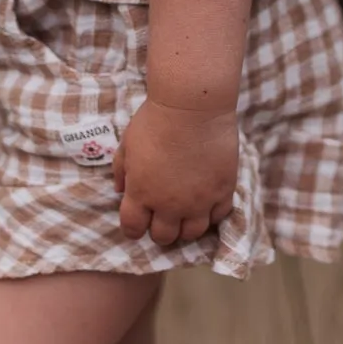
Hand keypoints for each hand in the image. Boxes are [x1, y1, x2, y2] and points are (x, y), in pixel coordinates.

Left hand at [112, 97, 238, 246]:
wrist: (192, 106)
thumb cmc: (155, 120)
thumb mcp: (127, 143)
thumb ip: (121, 170)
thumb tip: (120, 190)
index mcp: (140, 193)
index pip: (132, 228)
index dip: (133, 228)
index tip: (137, 221)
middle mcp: (169, 204)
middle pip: (163, 237)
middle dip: (160, 230)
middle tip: (163, 217)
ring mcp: (198, 201)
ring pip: (192, 233)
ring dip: (186, 226)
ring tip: (186, 212)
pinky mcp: (222, 191)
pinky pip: (218, 216)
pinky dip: (211, 213)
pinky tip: (206, 200)